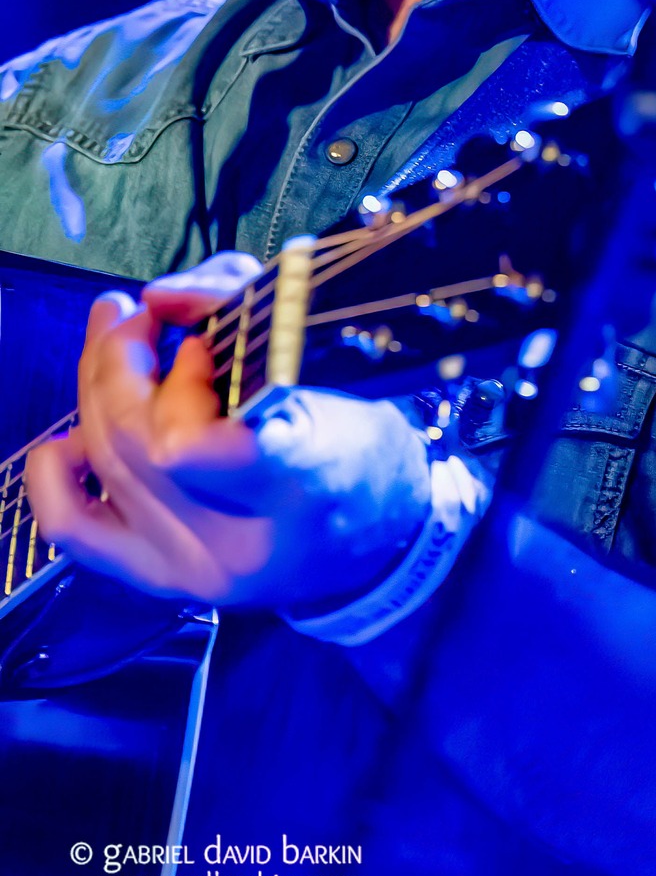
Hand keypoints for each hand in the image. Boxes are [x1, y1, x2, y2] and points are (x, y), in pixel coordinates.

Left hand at [23, 252, 430, 607]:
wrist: (379, 540)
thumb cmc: (367, 447)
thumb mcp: (340, 370)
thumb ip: (251, 313)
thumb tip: (159, 296)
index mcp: (307, 478)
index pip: (208, 447)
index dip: (185, 385)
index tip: (209, 342)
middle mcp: (241, 535)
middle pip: (140, 441)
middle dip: (123, 359)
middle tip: (141, 317)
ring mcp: (193, 564)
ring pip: (108, 464)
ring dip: (97, 389)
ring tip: (118, 344)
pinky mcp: (161, 579)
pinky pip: (74, 525)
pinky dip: (55, 472)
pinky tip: (73, 435)